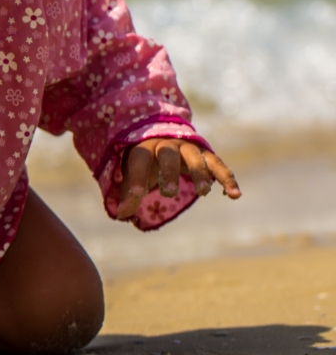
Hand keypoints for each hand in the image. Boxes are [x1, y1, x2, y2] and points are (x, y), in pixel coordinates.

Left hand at [115, 138, 240, 219]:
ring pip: (195, 158)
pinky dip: (227, 178)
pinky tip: (235, 195)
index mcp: (144, 148)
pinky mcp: (207, 155)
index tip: (137, 196)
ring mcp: (189, 149)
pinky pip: (219, 165)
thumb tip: (121, 216)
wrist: (165, 138)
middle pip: (168, 155)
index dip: (137, 177)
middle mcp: (167, 145)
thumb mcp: (133, 173)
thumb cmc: (146, 162)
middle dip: (169, 173)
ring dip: (200, 174)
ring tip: (202, 193)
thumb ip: (129, 193)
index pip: (139, 161)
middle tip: (168, 193)